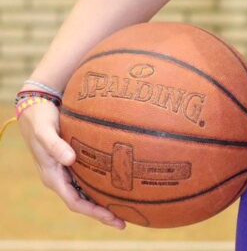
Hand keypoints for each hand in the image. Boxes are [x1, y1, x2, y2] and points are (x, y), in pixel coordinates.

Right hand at [17, 98, 126, 229]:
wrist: (35, 109)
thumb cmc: (40, 121)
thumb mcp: (45, 132)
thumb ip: (55, 146)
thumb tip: (70, 159)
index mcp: (53, 177)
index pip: (75, 202)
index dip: (93, 211)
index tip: (111, 217)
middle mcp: (61, 177)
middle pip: (84, 201)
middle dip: (102, 213)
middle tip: (123, 222)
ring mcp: (67, 170)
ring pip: (87, 191)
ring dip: (103, 200)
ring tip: (125, 207)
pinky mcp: (73, 160)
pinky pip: (89, 176)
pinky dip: (102, 182)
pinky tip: (118, 181)